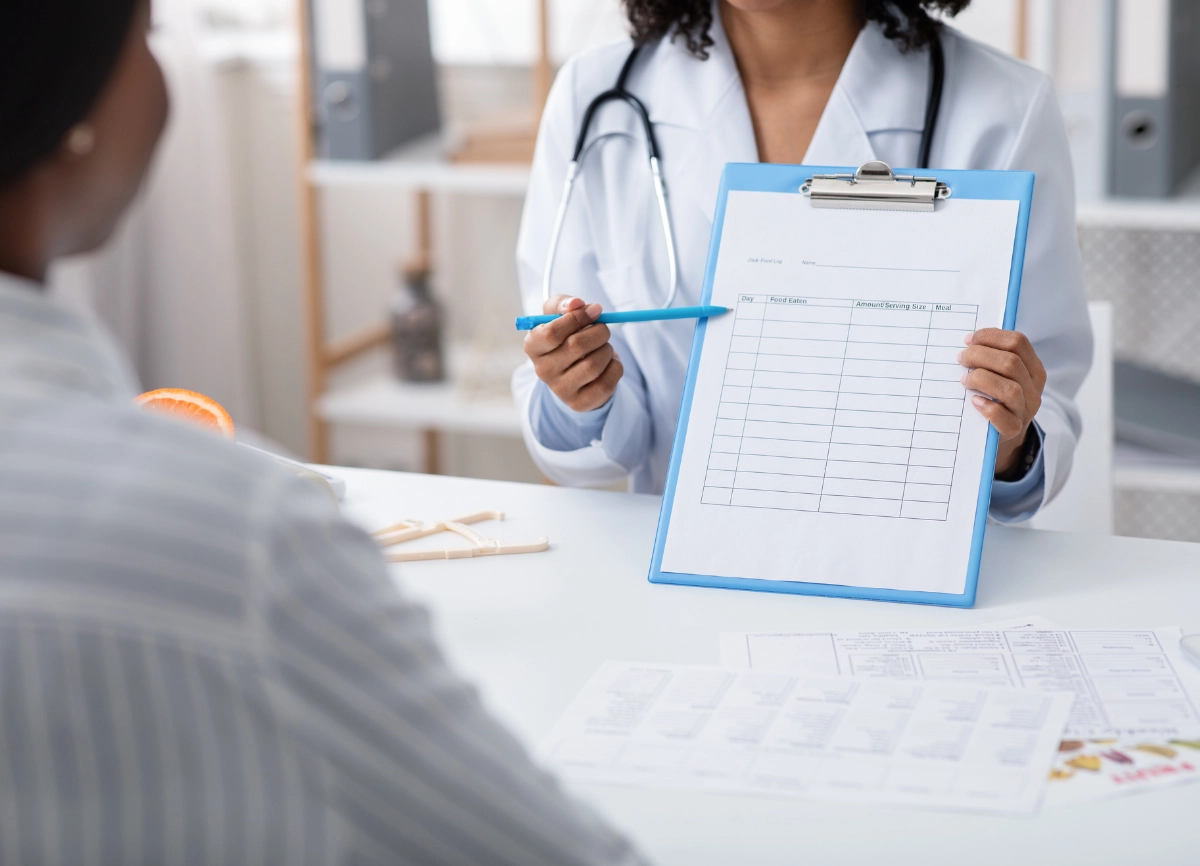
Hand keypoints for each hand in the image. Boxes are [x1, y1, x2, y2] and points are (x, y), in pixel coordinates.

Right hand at [524, 295, 623, 411]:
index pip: (552, 333)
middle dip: (598, 332)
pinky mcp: (579, 403)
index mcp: (533, 345)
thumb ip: (565, 304)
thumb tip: (577, 304)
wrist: (572, 370)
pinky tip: (608, 363)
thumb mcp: (559, 315)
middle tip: (603, 329)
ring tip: (604, 347)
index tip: (594, 310)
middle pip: (576, 346)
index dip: (578, 318)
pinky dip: (615, 367)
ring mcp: (560, 389)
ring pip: (594, 365)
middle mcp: (542, 370)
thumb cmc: (565, 336)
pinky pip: (607, 383)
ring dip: (607, 350)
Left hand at [959, 329, 1046, 478]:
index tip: (968, 340)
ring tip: (964, 381)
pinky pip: (1004, 418)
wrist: (1002, 435)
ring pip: (1010, 389)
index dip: (990, 337)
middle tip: (961, 359)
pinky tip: (974, 402)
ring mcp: (1026, 410)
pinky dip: (987, 408)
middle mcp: (1033, 388)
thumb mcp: (1001, 375)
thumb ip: (992, 359)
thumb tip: (968, 342)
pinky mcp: (1014, 430)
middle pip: (1011, 362)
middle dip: (980, 356)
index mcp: (1033, 368)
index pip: (1018, 342)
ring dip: (981, 380)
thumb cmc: (996, 397)